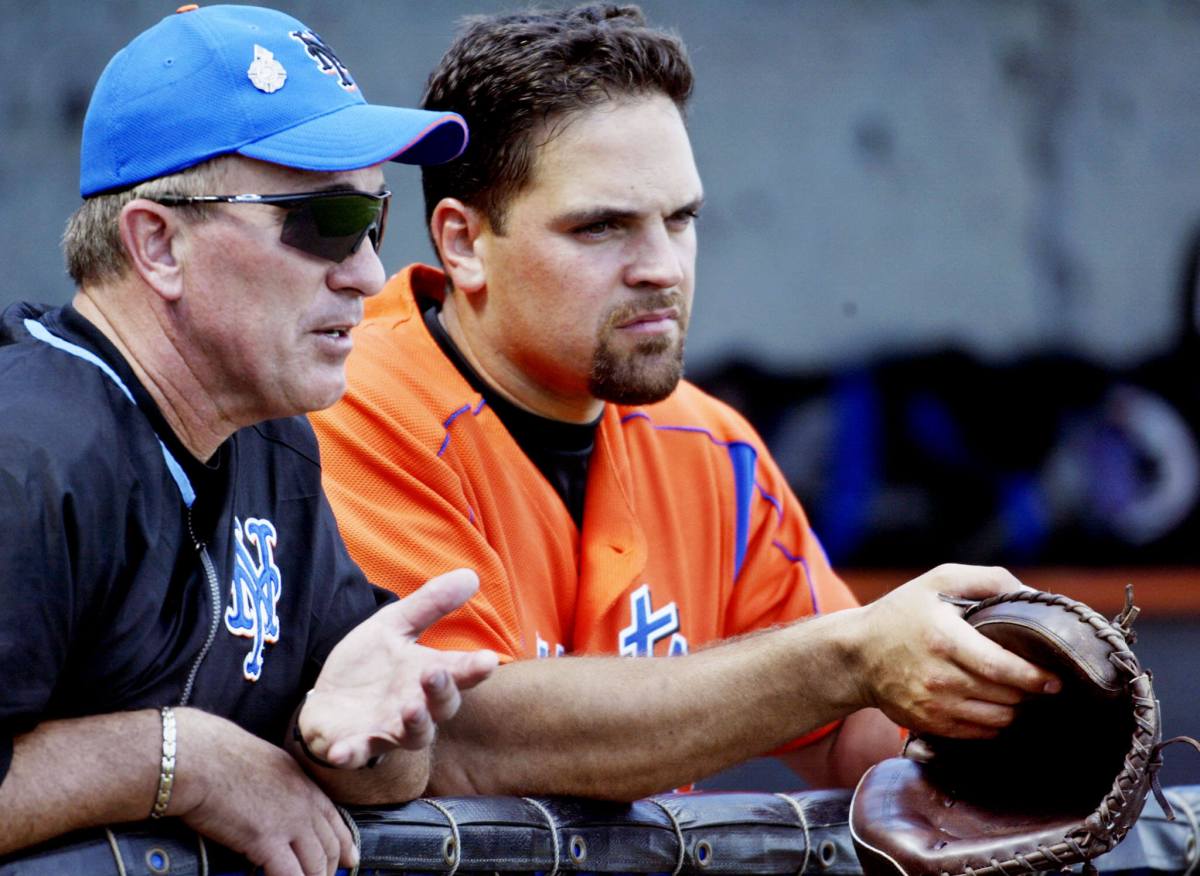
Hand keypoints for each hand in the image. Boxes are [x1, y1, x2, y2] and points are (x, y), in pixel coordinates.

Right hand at [170, 709, 355, 875]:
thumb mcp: (265, 763)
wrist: (200, 757)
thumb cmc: (218, 756)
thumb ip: (277, 785)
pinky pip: (289, 875)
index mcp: (302, 783)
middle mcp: (303, 803)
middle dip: (330, 870)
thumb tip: (270, 803)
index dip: (345, 844)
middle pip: (329, 846)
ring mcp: (288, 822)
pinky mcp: (266, 840)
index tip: (350, 859)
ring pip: (314, 865)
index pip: (333, 819)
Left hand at [299, 568, 498, 767]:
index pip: (460, 671)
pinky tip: (343, 752)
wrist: (326, 698)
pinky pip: (356, 755)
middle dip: (441, 692)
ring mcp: (386, 729)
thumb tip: (471, 575)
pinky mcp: (354, 746)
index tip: (488, 660)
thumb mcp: (393, 626)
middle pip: (441, 707)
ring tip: (410, 707)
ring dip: (413, 724)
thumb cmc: (369, 665)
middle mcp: (416, 706)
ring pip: (412, 736)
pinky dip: (351, 754)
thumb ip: (430, 604)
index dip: (475, 668)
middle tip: (435, 672)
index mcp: (427, 675)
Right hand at [853, 564, 1059, 737]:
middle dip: (1028, 690)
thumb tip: (1031, 594)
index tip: (1054, 678)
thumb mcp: (939, 580)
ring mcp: (934, 705)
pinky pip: (979, 733)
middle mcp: (939, 677)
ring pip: (997, 718)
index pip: (1001, 667)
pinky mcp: (930, 724)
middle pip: (1006, 695)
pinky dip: (993, 722)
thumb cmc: (901, 614)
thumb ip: (988, 580)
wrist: (856, 655)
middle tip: (1037, 680)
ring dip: (1013, 707)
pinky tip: (991, 704)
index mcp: (944, 639)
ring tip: (1014, 691)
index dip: (1034, 676)